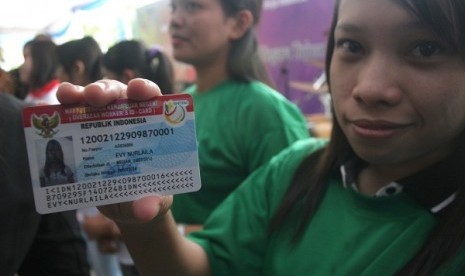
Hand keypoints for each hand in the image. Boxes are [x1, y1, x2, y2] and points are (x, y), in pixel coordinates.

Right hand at [57, 78, 171, 224]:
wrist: (131, 206)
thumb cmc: (151, 195)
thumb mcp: (155, 201)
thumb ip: (153, 203)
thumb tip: (146, 212)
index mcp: (154, 126)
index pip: (152, 100)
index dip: (145, 90)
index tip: (138, 92)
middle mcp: (130, 118)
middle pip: (119, 95)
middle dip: (107, 91)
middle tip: (95, 98)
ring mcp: (105, 124)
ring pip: (92, 100)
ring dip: (80, 94)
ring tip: (68, 97)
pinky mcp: (85, 135)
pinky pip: (72, 116)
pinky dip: (63, 108)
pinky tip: (54, 107)